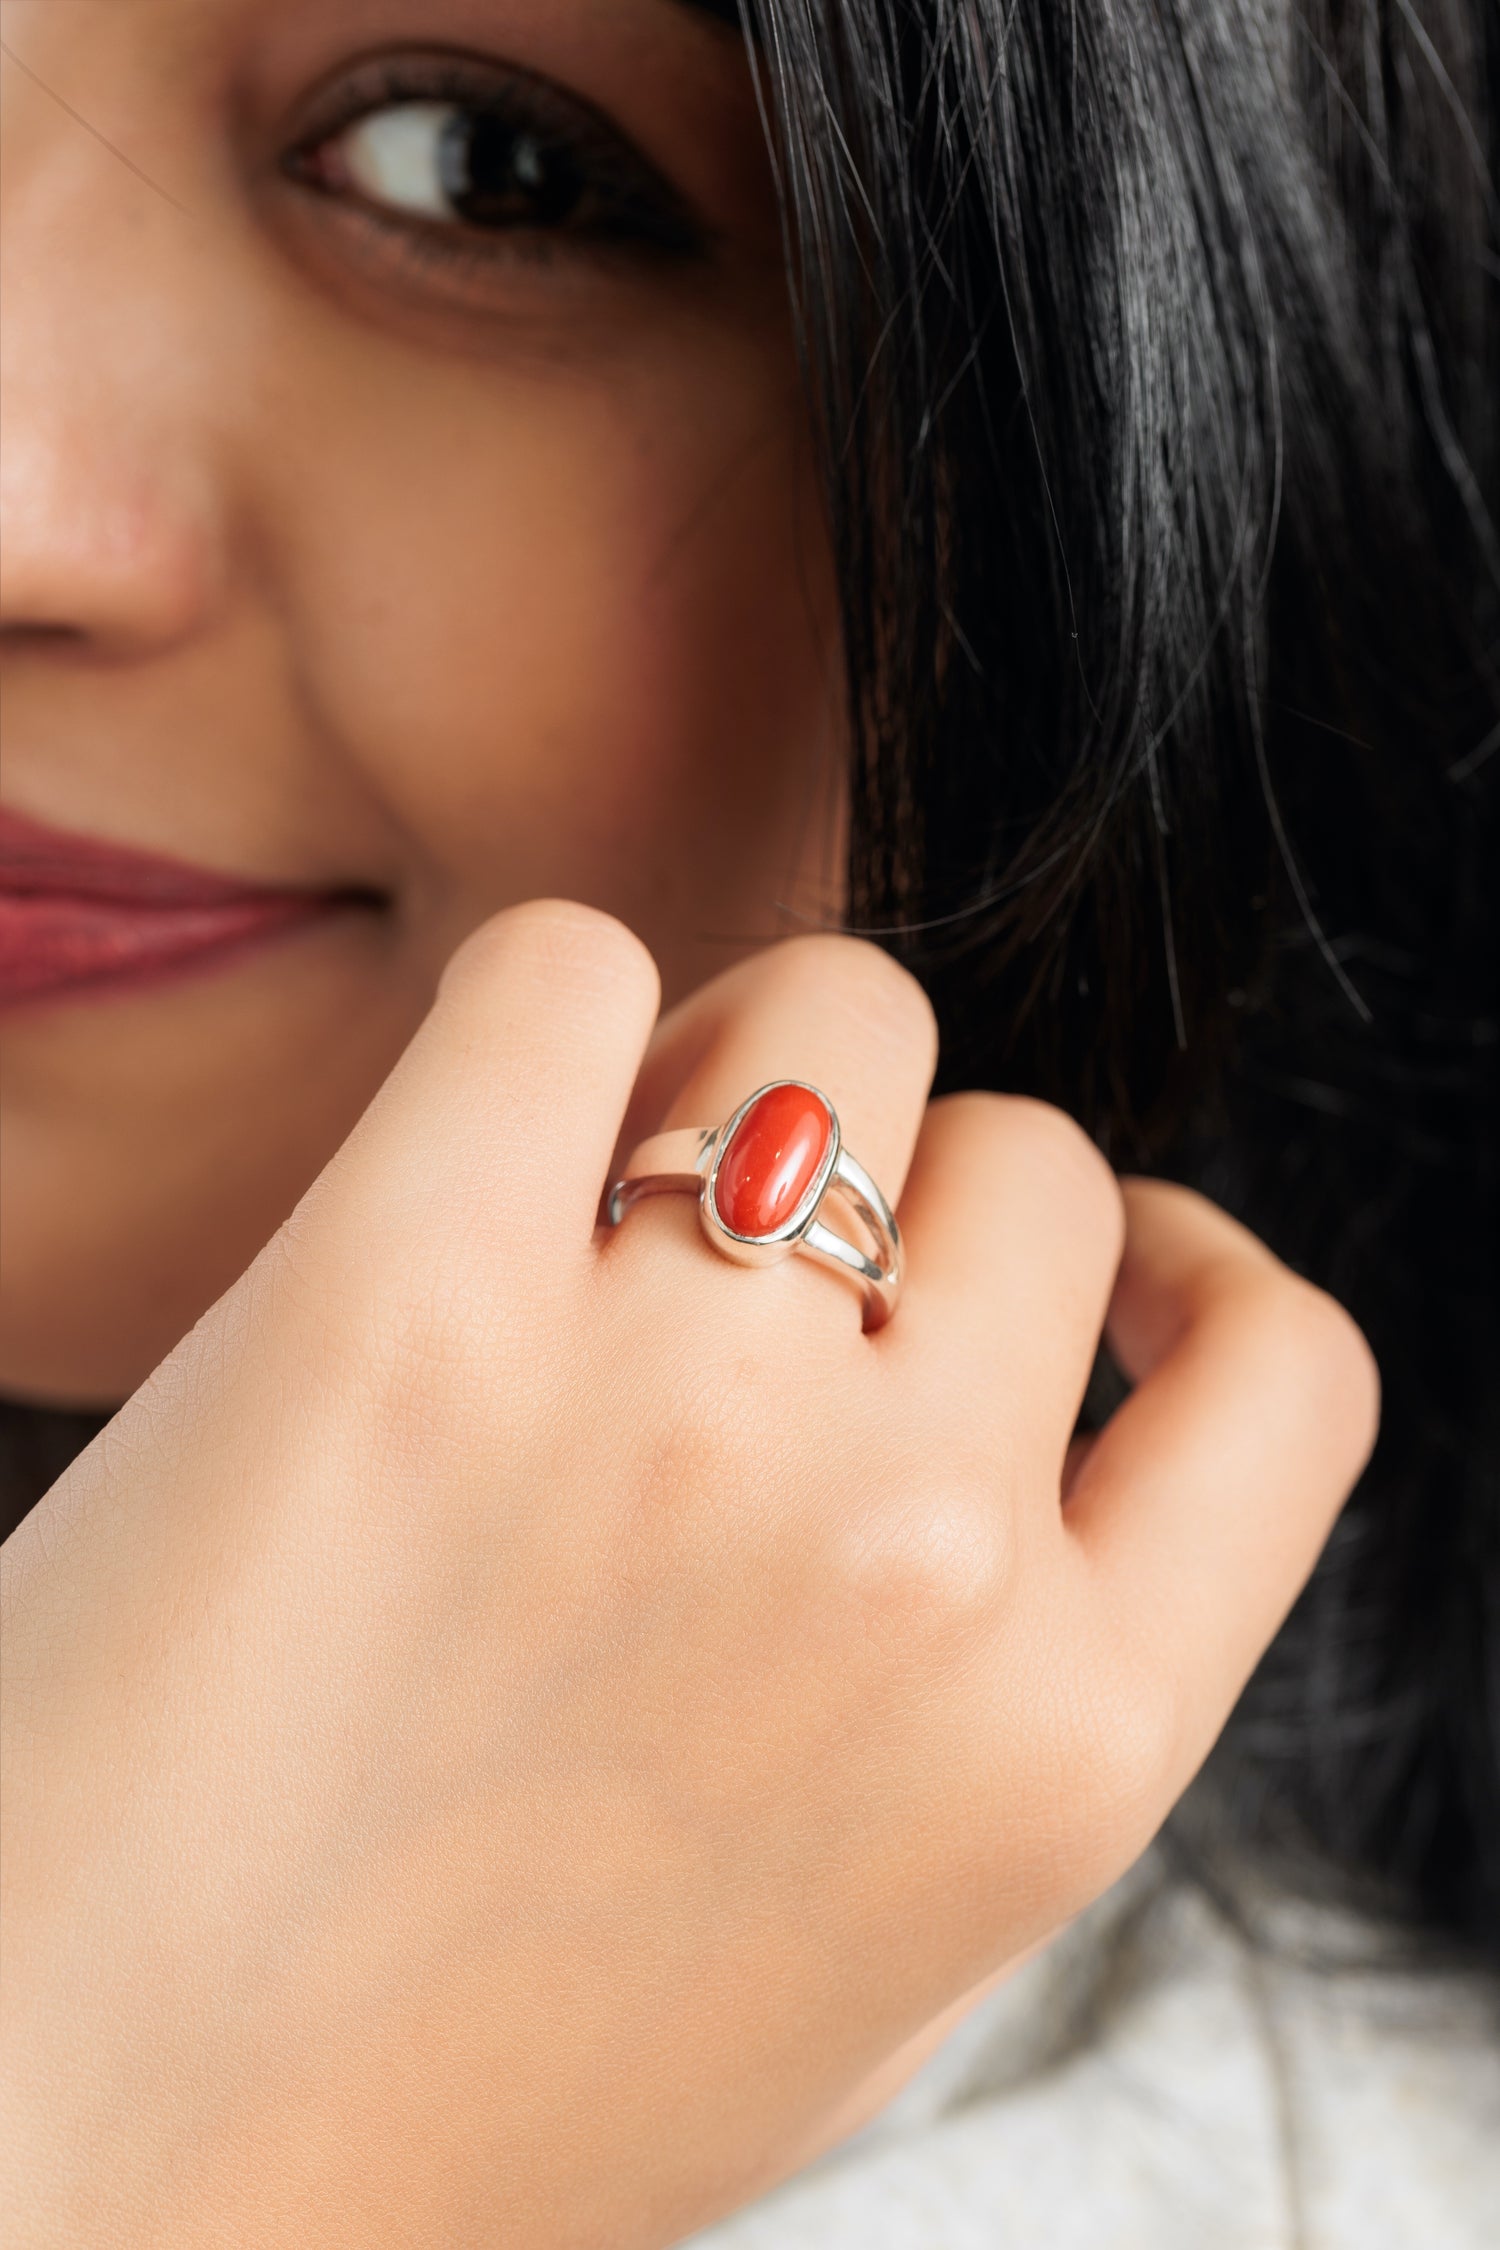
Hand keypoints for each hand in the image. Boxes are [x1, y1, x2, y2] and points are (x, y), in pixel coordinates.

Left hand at [1, 905, 1377, 2249]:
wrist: (96, 2158)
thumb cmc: (471, 2074)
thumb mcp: (873, 1947)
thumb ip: (1016, 1689)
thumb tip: (1048, 1415)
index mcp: (1060, 1745)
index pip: (1292, 1375)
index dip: (1192, 1273)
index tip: (1086, 1275)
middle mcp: (912, 1558)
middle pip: (1031, 1161)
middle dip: (910, 1205)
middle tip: (740, 1299)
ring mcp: (671, 1412)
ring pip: (839, 1018)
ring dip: (747, 1083)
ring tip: (601, 1218)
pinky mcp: (402, 1297)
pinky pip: (568, 970)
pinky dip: (541, 1022)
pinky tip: (478, 1150)